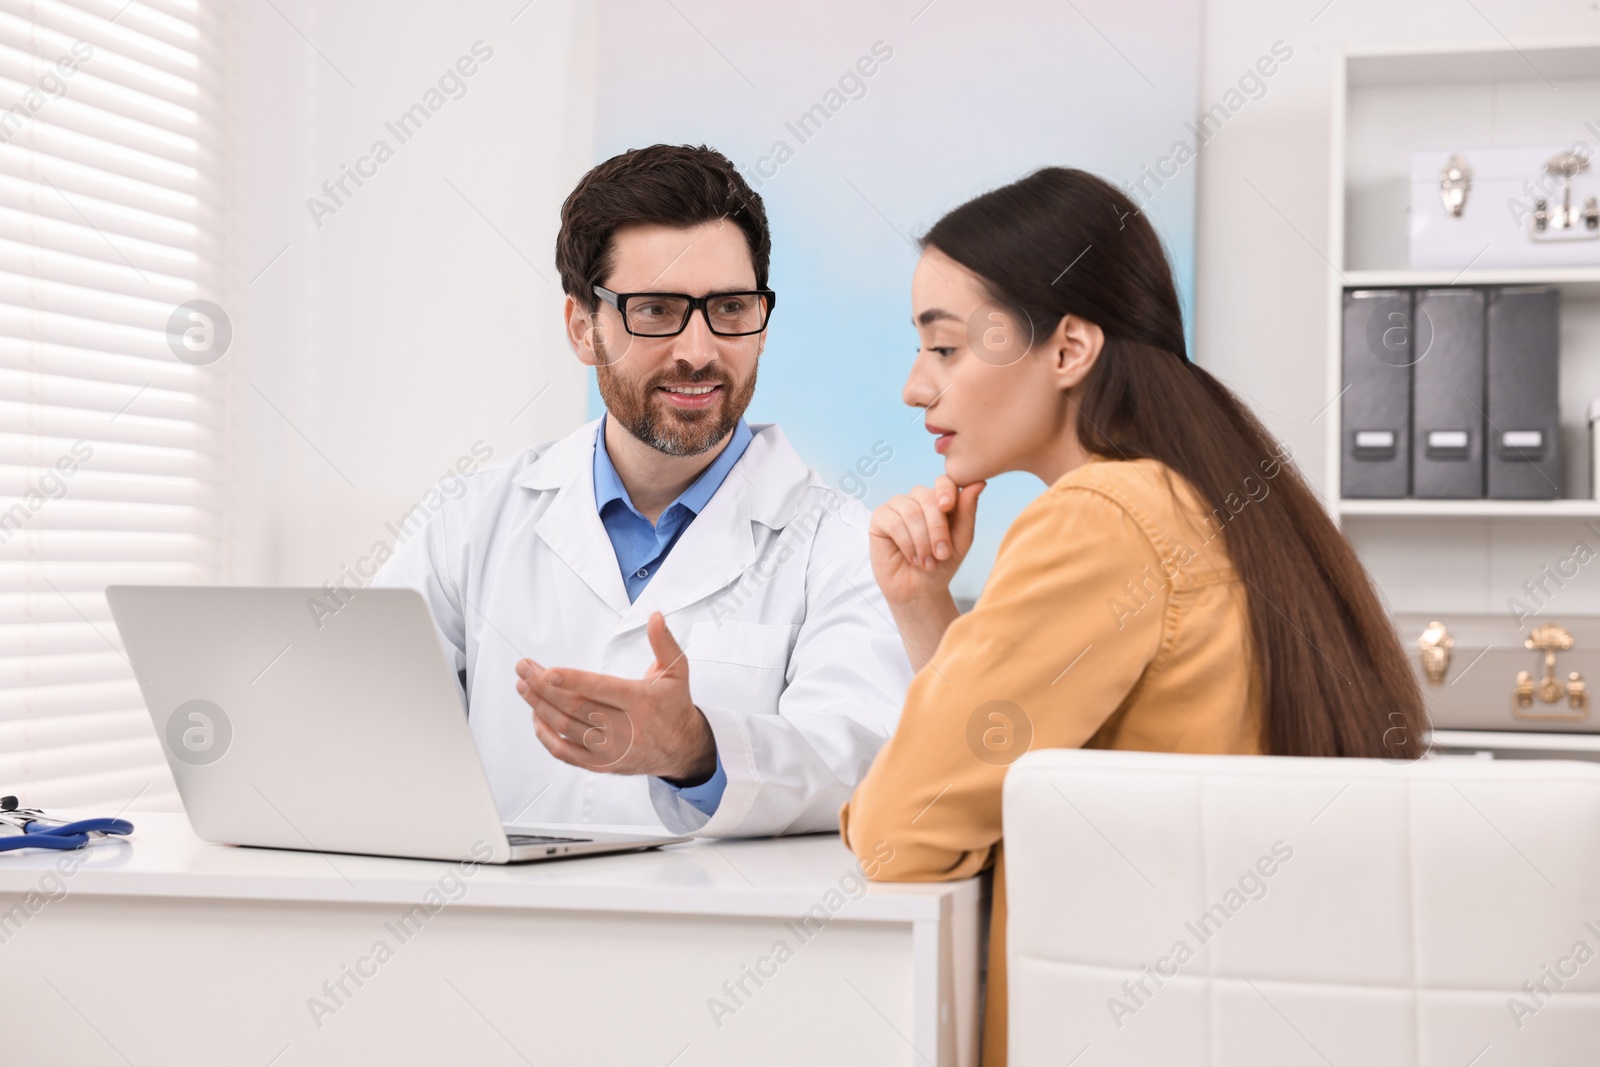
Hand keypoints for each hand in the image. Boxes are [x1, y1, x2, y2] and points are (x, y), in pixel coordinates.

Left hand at [515, 612, 716, 782]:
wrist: (683, 749)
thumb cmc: (674, 707)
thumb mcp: (677, 671)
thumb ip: (663, 643)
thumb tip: (654, 617)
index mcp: (639, 701)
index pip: (600, 689)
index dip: (572, 680)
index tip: (547, 671)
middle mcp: (623, 727)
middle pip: (575, 706)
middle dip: (543, 687)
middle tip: (524, 669)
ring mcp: (610, 748)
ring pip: (566, 727)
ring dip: (540, 706)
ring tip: (524, 687)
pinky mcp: (601, 763)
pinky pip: (565, 752)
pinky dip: (546, 736)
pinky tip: (536, 717)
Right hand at [868, 475, 984, 608]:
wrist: (920, 590)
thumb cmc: (941, 565)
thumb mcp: (961, 540)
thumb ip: (968, 511)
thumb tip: (980, 482)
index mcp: (939, 499)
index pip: (944, 481)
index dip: (946, 491)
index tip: (948, 507)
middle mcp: (917, 498)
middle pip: (927, 498)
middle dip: (937, 528)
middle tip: (942, 555)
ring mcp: (897, 506)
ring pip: (910, 511)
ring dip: (922, 540)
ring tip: (927, 562)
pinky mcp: (879, 518)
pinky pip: (893, 522)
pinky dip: (906, 543)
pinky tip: (912, 558)